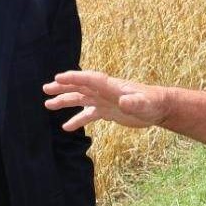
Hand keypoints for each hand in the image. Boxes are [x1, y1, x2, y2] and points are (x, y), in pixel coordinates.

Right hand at [43, 70, 169, 131]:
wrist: (159, 108)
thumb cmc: (153, 103)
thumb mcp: (145, 104)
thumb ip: (135, 103)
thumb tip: (125, 102)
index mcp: (111, 86)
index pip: (89, 79)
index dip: (74, 78)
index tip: (58, 78)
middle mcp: (104, 92)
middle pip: (80, 87)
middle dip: (63, 87)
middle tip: (46, 88)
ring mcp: (104, 101)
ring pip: (80, 99)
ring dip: (65, 101)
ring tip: (48, 105)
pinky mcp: (107, 111)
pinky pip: (88, 115)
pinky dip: (77, 120)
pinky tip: (66, 127)